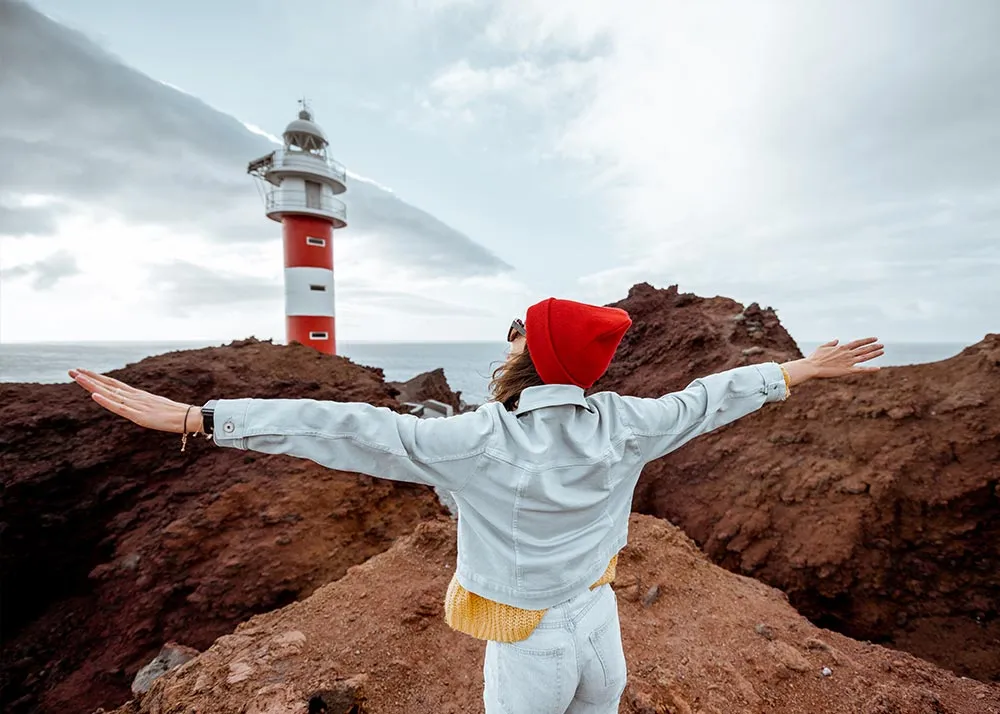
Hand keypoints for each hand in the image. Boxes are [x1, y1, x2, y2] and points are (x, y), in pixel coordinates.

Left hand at [69, 368, 203, 433]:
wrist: (188, 417)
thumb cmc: (174, 414)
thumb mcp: (154, 407)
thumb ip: (142, 405)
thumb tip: (134, 405)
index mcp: (136, 395)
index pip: (112, 383)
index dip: (96, 377)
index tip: (82, 371)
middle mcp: (133, 397)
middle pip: (107, 385)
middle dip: (88, 378)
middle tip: (71, 370)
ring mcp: (135, 405)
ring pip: (110, 393)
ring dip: (92, 386)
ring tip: (77, 378)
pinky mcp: (139, 415)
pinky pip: (119, 407)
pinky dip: (107, 401)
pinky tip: (95, 396)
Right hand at [805, 337, 883, 377]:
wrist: (812, 366)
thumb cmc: (815, 357)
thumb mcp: (822, 347)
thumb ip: (831, 343)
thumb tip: (836, 340)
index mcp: (842, 347)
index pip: (858, 342)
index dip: (867, 340)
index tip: (875, 338)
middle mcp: (847, 354)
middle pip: (864, 349)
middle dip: (873, 346)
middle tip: (882, 345)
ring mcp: (848, 362)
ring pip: (865, 357)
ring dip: (874, 354)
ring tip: (882, 351)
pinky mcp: (847, 370)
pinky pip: (861, 370)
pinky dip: (870, 369)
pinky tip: (878, 368)